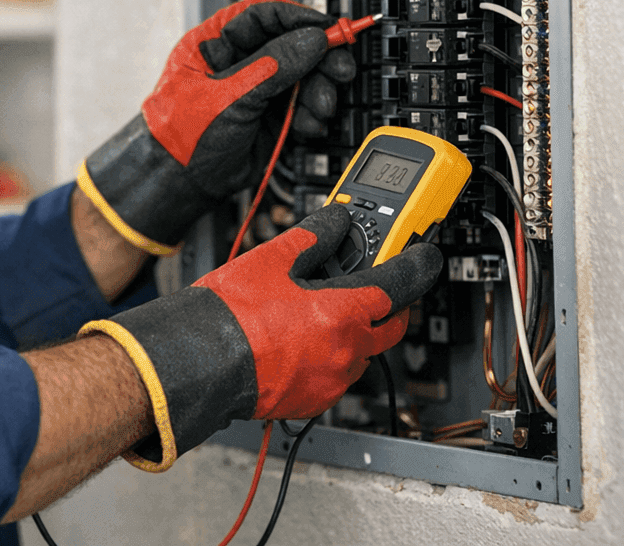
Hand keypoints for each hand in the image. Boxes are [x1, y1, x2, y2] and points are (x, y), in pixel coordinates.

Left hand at [77, 0, 355, 254]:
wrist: (179, 184)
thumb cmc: (180, 135)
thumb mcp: (229, 95)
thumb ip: (273, 67)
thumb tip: (312, 40)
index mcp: (216, 42)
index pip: (264, 16)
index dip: (300, 19)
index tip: (330, 29)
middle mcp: (239, 61)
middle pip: (291, 45)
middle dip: (319, 59)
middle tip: (341, 70)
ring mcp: (256, 87)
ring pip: (301, 76)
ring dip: (318, 90)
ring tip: (322, 107)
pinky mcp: (269, 114)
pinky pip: (301, 104)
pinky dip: (311, 113)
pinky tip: (310, 124)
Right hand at [79, 204, 440, 469]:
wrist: (198, 361)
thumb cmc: (230, 316)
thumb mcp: (273, 259)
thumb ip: (314, 238)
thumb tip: (335, 222)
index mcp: (344, 313)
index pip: (400, 285)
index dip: (417, 266)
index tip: (425, 257)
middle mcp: (346, 352)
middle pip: (390, 326)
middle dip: (390, 302)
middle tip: (377, 282)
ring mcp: (330, 381)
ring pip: (360, 351)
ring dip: (353, 330)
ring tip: (320, 310)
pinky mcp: (311, 401)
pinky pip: (335, 375)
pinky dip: (329, 356)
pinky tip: (301, 340)